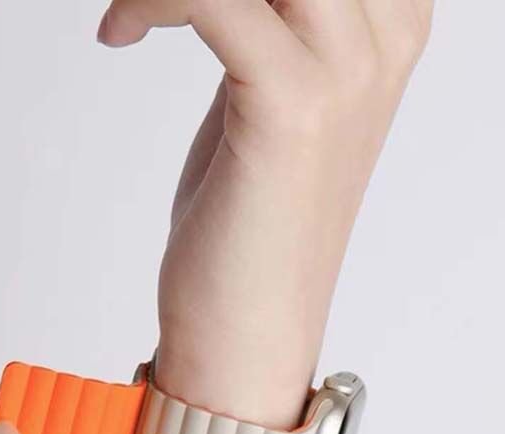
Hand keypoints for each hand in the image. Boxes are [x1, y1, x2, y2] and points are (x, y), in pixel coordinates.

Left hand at [98, 0, 432, 425]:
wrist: (246, 329)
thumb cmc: (247, 229)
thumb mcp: (266, 106)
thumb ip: (264, 35)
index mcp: (387, 31)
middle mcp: (382, 41)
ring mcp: (347, 73)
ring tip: (129, 10)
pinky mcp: (293, 110)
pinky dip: (152, 1)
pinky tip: (117, 35)